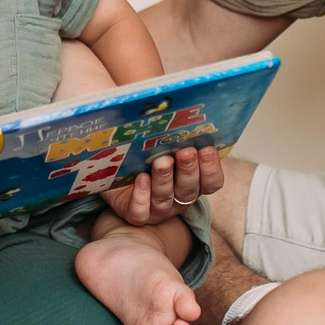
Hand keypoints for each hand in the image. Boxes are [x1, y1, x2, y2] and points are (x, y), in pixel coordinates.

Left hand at [103, 145, 222, 227]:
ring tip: (162, 161)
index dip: (211, 168)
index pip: (211, 182)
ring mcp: (158, 209)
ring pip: (165, 199)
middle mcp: (178, 198)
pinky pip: (141, 212)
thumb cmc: (143, 153)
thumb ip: (175, 134)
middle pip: (189, 190)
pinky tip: (141, 179)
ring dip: (164, 179)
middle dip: (188, 169)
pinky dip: (141, 197)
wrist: (112, 170)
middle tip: (185, 152)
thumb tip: (182, 111)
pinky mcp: (136, 213)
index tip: (207, 149)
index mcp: (192, 182)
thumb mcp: (161, 142)